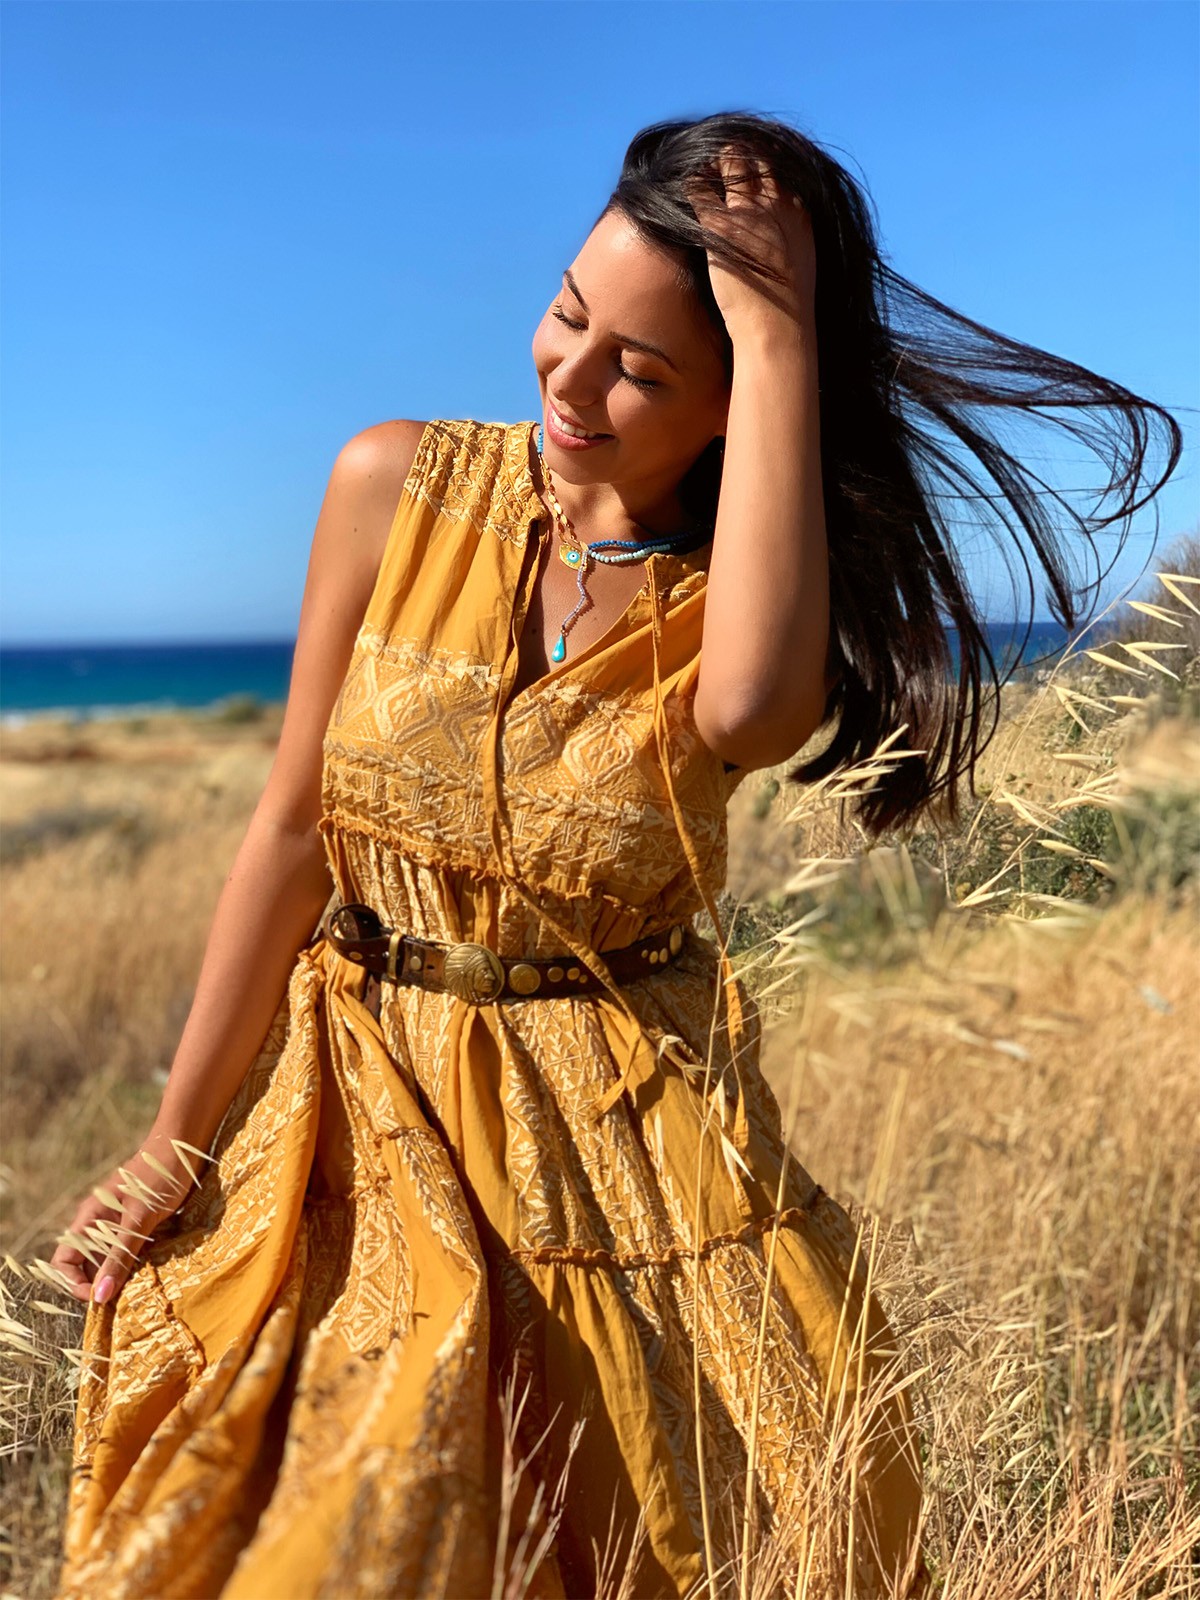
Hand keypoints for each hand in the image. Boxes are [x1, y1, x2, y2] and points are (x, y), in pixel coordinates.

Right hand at [49, 1126, 211, 1305]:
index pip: (64, 1260)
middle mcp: (99, 1222)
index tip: (98, 1297)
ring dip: (118, 1275)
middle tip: (121, 1299)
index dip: (74, 1282)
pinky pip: (128, 1249)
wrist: (184, 1145)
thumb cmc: (159, 1176)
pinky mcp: (139, 1221)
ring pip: (108, 1258)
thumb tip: (99, 1297)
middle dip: (98, 1283)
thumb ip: (120, 1256)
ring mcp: (119, 1222)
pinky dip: (134, 1263)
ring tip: (136, 1288)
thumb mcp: (140, 1219)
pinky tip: (150, 1270)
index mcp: (89, 1219)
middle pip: (85, 1264)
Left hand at [685, 146, 815, 341]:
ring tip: (702, 166)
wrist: (779, 328)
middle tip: (722, 161)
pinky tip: (685, 186)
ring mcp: (748, 212)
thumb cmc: (787, 309)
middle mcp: (776, 204)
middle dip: (738, 154)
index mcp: (799, 212)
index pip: (782, 166)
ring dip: (714, 160)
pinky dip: (691, 181)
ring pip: (730, 162)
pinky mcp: (720, 226)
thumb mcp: (802, 264)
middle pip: (757, 157)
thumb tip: (781, 243)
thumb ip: (793, 241)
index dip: (765, 160)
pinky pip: (699, 188)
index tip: (752, 164)